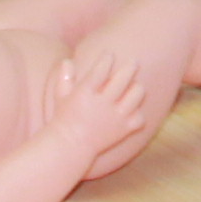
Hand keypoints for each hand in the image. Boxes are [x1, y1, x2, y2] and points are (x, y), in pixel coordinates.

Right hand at [46, 49, 152, 163]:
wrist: (70, 146)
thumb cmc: (65, 118)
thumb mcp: (60, 96)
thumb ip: (65, 77)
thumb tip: (68, 60)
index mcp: (85, 93)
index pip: (101, 69)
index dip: (107, 58)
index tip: (109, 55)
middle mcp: (102, 103)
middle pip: (123, 78)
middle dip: (130, 66)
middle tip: (133, 62)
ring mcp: (115, 117)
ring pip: (136, 95)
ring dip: (136, 88)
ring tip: (133, 86)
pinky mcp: (123, 130)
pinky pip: (140, 117)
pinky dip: (138, 112)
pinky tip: (131, 109)